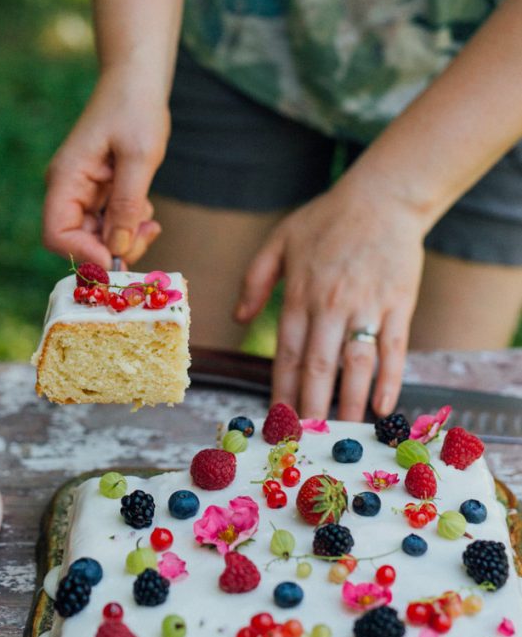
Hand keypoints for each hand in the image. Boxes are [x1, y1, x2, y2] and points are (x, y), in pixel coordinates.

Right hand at [42, 66, 169, 266]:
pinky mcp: (97, 192)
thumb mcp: (139, 157)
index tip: (118, 257)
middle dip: (113, 247)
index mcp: (66, 178)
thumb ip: (127, 204)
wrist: (136, 80)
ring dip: (125, 237)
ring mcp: (82, 192)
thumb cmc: (135, 108)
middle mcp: (67, 189)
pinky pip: (108, 223)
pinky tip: (145, 208)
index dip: (85, 253)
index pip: (56, 234)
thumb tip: (118, 249)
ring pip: (97, 236)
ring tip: (149, 216)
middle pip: (79, 241)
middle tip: (148, 233)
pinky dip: (128, 224)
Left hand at [235, 176, 426, 420]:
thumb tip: (238, 318)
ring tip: (344, 434)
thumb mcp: (279, 240)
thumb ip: (254, 280)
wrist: (383, 197)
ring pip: (355, 363)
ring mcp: (366, 306)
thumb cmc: (328, 219)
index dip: (280, 390)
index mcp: (299, 294)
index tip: (277, 419)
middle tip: (307, 440)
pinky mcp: (399, 304)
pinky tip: (382, 407)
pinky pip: (393, 349)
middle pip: (318, 366)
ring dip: (349, 402)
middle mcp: (330, 305)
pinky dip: (388, 380)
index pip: (286, 353)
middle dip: (311, 407)